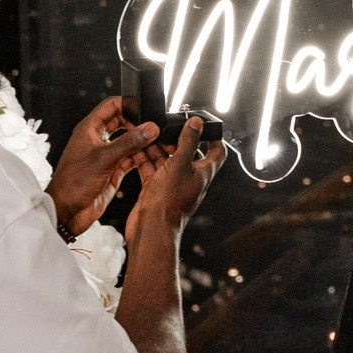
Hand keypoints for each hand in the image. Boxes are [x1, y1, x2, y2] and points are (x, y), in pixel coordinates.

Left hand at [50, 95, 159, 238]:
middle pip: (123, 123)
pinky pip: (131, 159)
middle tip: (153, 128)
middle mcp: (97, 140)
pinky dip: (141, 158)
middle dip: (138, 124)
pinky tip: (152, 158)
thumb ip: (129, 142)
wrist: (68, 211)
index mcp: (89, 129)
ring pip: (129, 142)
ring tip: (157, 142)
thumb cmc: (73, 183)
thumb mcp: (104, 158)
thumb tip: (148, 128)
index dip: (127, 104)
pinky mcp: (113, 171)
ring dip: (142, 142)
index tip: (144, 109)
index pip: (111, 106)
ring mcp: (106, 156)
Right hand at [125, 116, 225, 244]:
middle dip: (176, 138)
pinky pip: (151, 169)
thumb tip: (196, 124)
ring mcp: (171, 184)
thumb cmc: (169, 203)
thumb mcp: (180, 165)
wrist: (151, 229)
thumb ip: (188, 142)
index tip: (208, 125)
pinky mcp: (155, 189)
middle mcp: (188, 178)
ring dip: (157, 147)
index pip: (216, 152)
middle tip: (166, 126)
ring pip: (166, 159)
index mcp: (202, 173)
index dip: (214, 137)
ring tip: (147, 133)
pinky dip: (144, 159)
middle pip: (186, 152)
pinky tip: (136, 149)